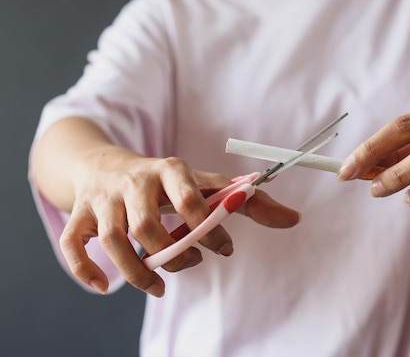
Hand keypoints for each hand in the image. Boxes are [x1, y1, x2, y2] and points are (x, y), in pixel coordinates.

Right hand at [61, 147, 300, 296]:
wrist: (104, 163)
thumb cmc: (165, 180)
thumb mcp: (204, 184)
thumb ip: (249, 202)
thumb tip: (294, 219)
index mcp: (171, 170)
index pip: (189, 197)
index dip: (207, 227)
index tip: (223, 248)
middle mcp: (135, 181)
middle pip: (147, 224)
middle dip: (172, 253)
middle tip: (192, 263)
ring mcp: (105, 198)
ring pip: (114, 239)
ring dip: (137, 271)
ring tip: (158, 287)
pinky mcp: (80, 214)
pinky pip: (73, 242)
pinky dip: (85, 268)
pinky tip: (104, 286)